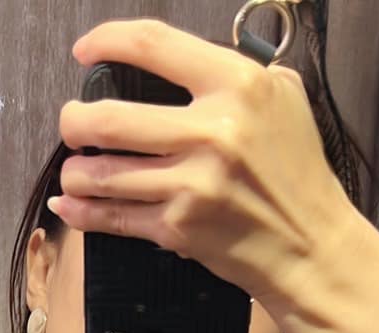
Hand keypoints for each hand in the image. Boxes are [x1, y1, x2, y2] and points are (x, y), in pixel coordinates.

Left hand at [51, 16, 355, 308]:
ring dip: (74, 172)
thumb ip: (234, 71)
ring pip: (102, 174)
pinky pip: (113, 218)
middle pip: (109, 120)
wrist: (309, 245)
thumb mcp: (283, 98)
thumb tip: (182, 60)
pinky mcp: (178, 229)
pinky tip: (69, 205)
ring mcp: (191, 185)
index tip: (84, 51)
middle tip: (71, 121)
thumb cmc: (296, 170)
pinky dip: (82, 212)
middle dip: (74, 121)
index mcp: (237, 85)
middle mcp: (211, 132)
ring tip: (74, 169)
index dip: (107, 41)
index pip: (154, 45)